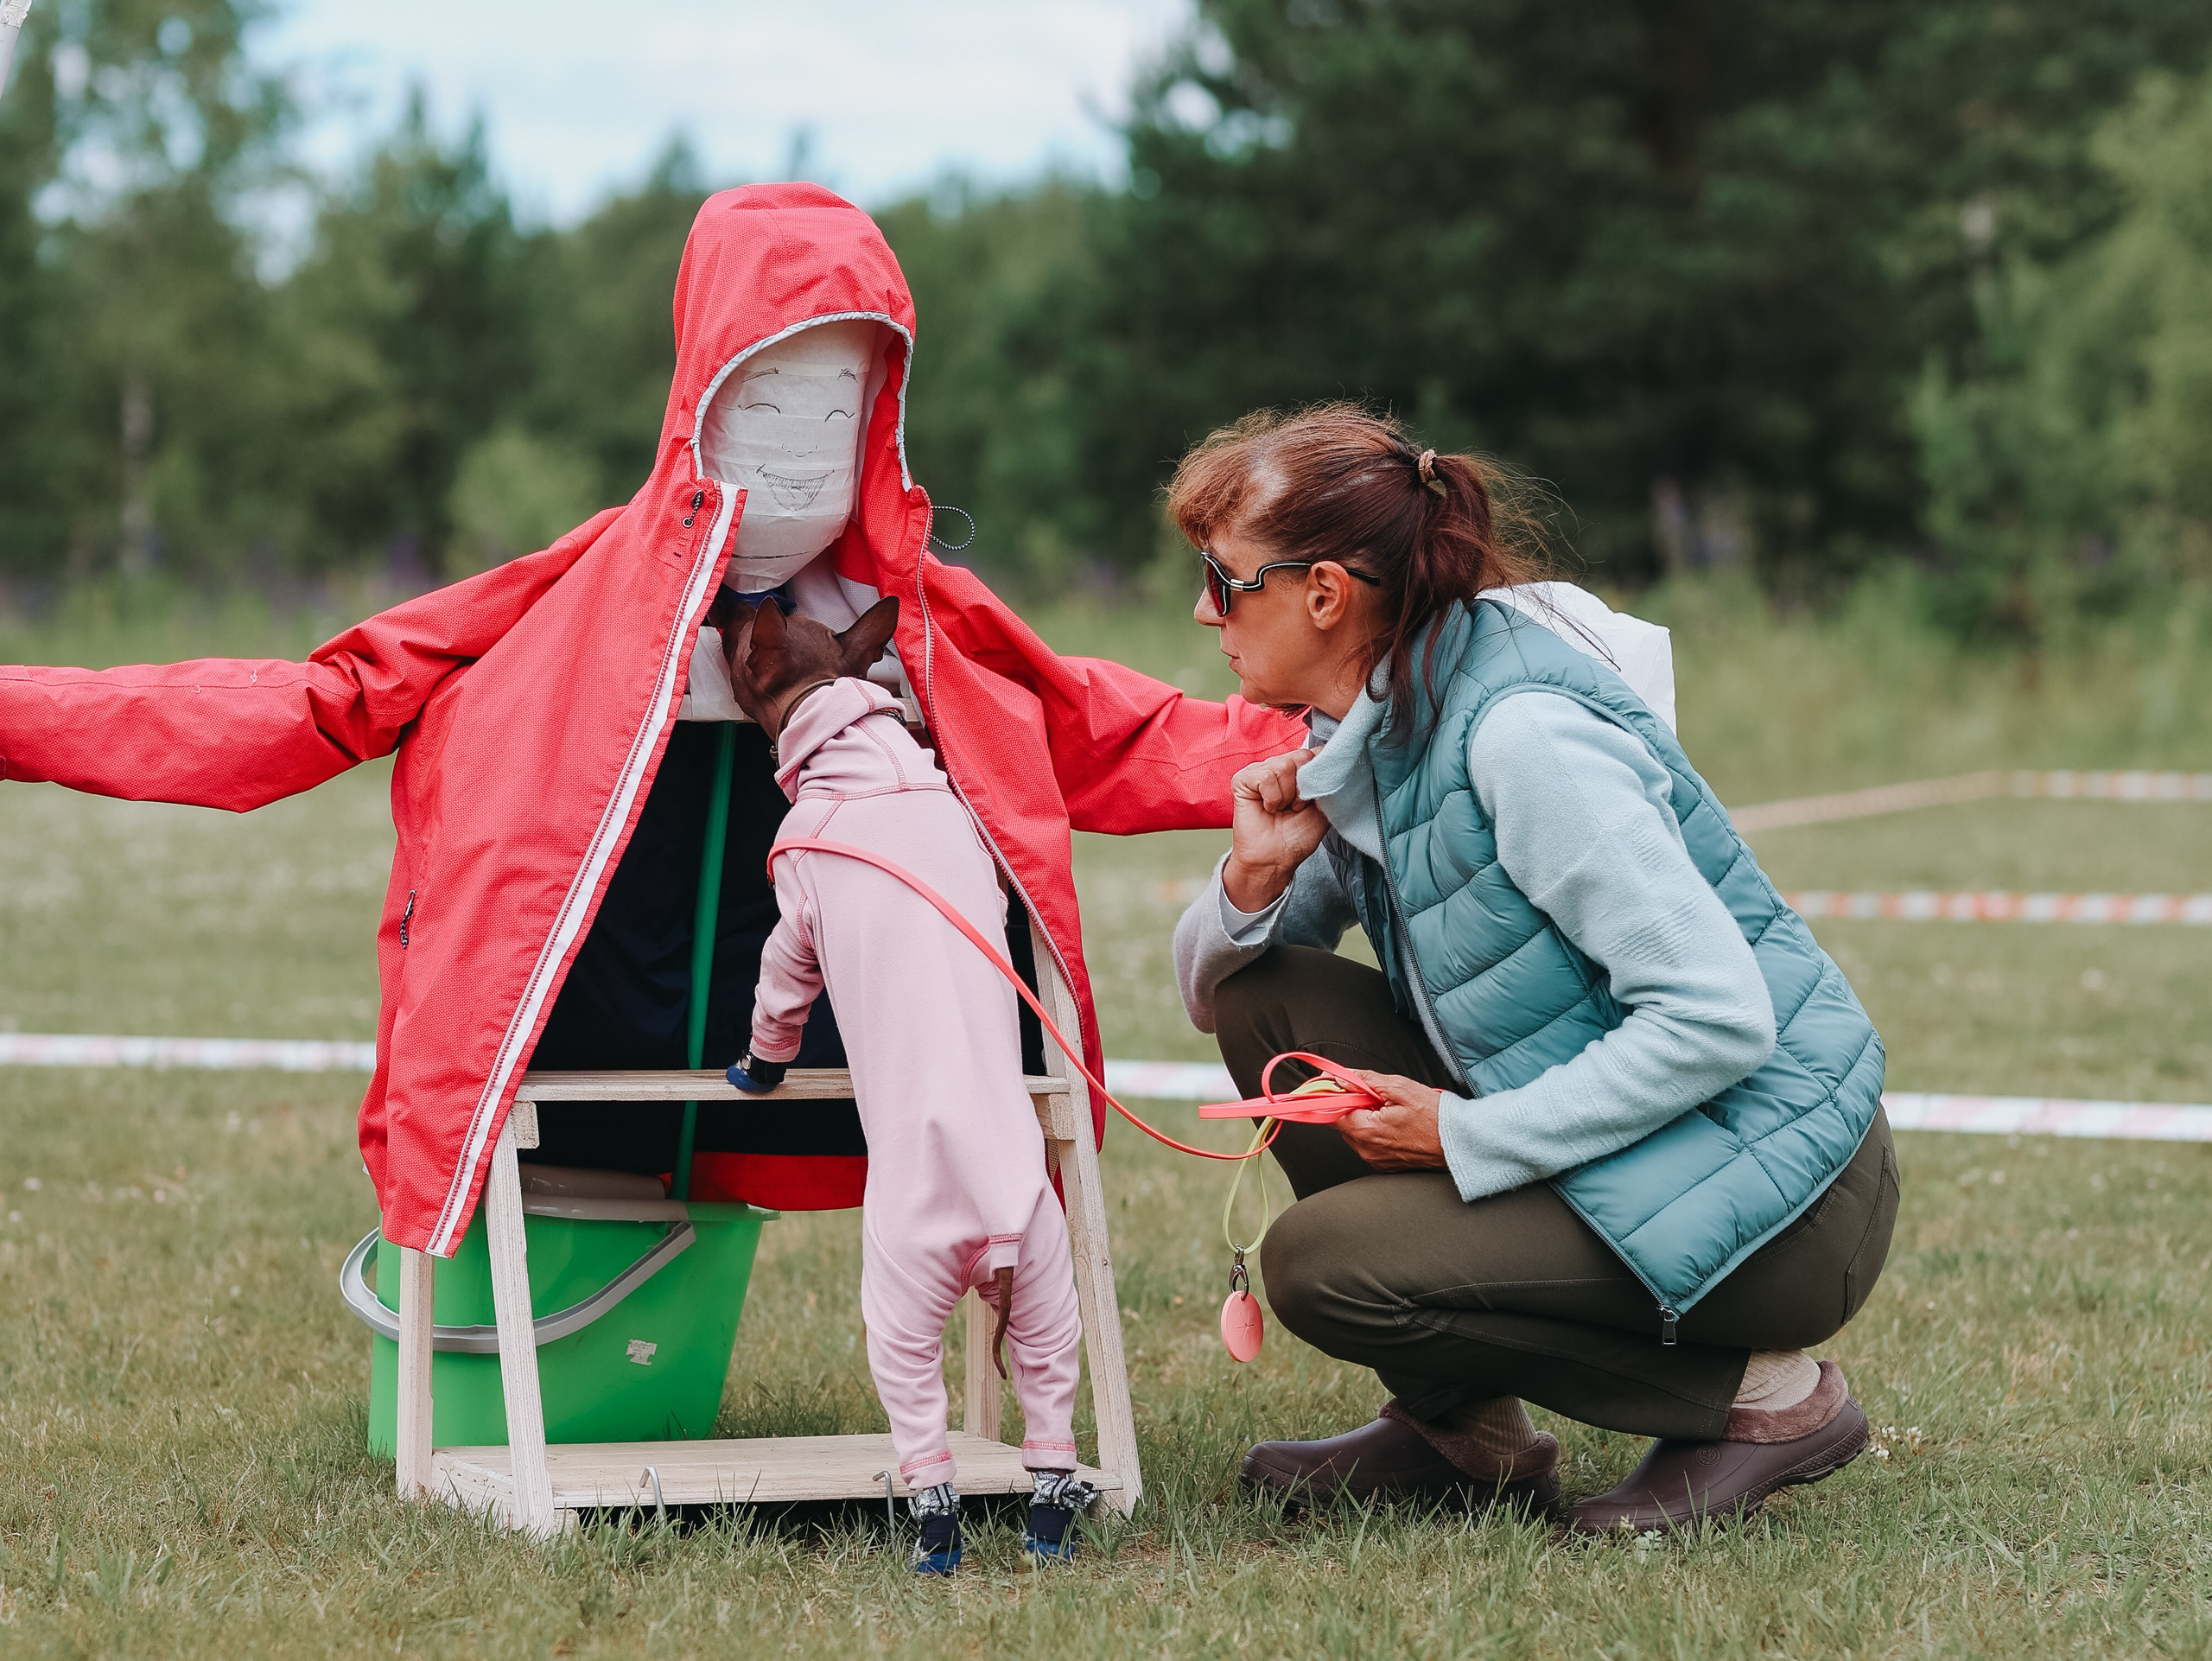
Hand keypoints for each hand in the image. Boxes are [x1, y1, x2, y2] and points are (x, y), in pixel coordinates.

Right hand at [1223, 748, 1326, 909]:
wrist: (1276, 859)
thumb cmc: (1297, 836)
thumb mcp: (1323, 808)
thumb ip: (1327, 783)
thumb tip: (1325, 758)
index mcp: (1298, 770)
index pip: (1315, 753)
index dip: (1317, 777)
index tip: (1311, 801)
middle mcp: (1279, 766)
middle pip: (1300, 758)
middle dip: (1302, 789)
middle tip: (1295, 808)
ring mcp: (1260, 771)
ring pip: (1283, 766)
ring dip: (1287, 796)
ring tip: (1280, 810)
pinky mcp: (1242, 780)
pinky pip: (1266, 777)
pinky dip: (1272, 797)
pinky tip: (1268, 808)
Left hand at [1337, 1070, 1447, 1170]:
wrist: (1459, 1142)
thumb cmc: (1435, 1117)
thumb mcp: (1401, 1088)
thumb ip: (1366, 1081)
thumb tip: (1343, 1076)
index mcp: (1365, 1131)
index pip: (1332, 1112)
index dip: (1337, 1096)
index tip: (1344, 1086)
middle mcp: (1367, 1150)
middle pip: (1345, 1123)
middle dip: (1356, 1107)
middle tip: (1379, 1098)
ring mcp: (1376, 1160)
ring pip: (1358, 1134)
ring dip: (1368, 1120)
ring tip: (1393, 1112)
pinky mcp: (1387, 1165)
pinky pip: (1372, 1145)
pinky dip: (1378, 1133)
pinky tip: (1397, 1125)